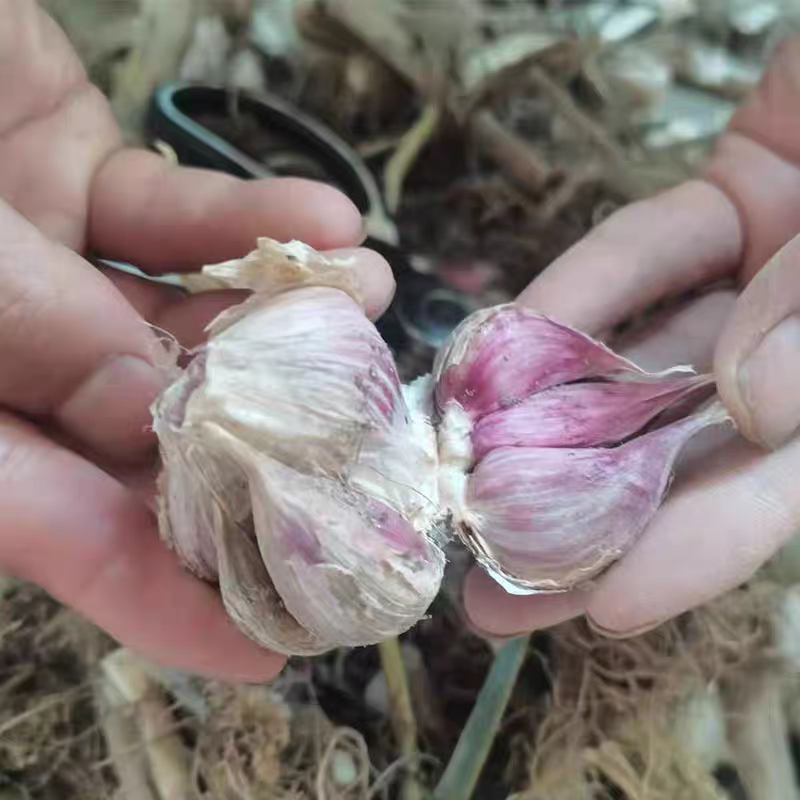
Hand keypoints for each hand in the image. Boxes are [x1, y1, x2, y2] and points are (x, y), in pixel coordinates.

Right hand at [0, 1, 393, 679]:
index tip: (268, 646)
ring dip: (282, 314)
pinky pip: (173, 216)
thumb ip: (30, 330)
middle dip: (265, 437)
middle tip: (370, 447)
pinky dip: (251, 221)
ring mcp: (41, 267)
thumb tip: (159, 415)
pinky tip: (329, 223)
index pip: (53, 530)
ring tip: (368, 295)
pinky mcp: (77, 176)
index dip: (156, 596)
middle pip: (142, 430)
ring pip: (179, 318)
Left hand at [464, 36, 799, 637]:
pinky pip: (652, 248)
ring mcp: (773, 271)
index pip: (781, 492)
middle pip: (694, 449)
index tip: (604, 611)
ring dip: (555, 410)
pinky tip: (508, 341)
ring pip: (652, 356)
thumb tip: (749, 402)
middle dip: (589, 520)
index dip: (695, 554)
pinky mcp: (732, 195)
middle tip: (496, 593)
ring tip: (468, 477)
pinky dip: (587, 286)